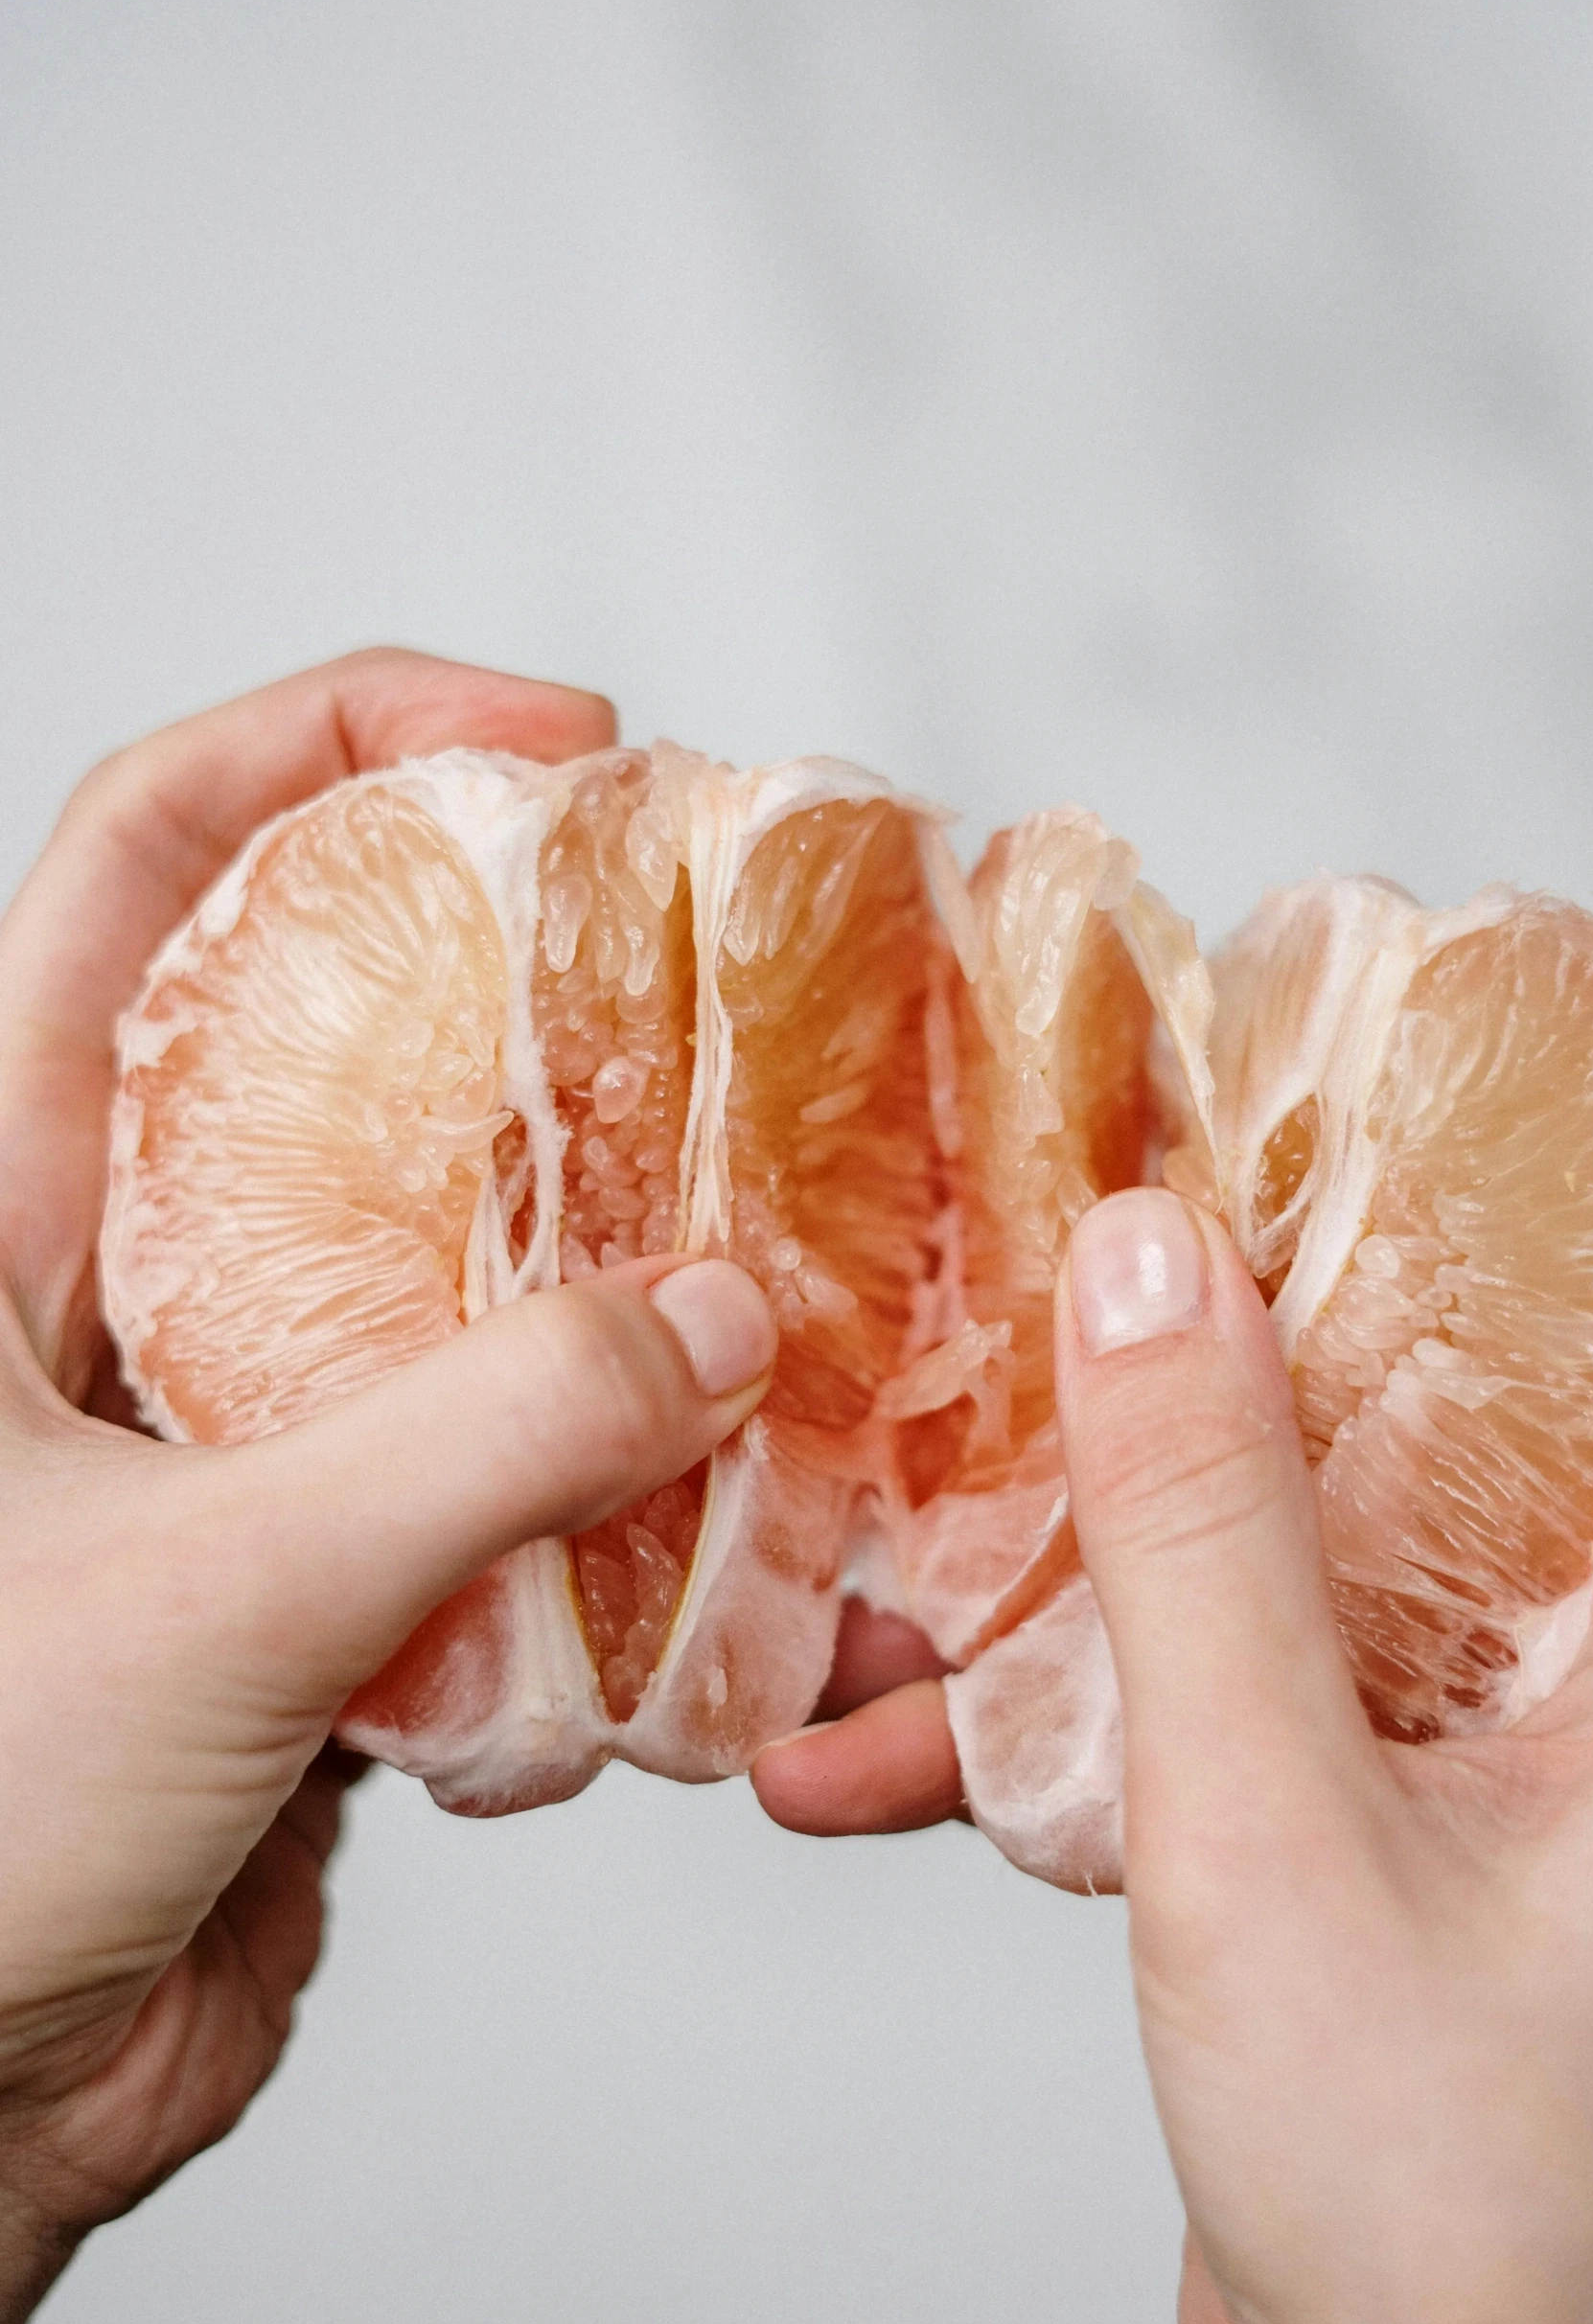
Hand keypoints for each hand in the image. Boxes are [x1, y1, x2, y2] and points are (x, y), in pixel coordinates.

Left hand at [0, 652, 776, 2323]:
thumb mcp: (212, 1588)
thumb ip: (480, 1443)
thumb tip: (718, 1320)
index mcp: (10, 1214)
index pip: (142, 867)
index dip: (326, 740)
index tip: (540, 736)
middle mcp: (136, 1294)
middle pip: (347, 1044)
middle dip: (536, 991)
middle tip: (726, 980)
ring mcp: (251, 1434)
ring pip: (460, 1277)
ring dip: (617, 1270)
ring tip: (783, 1245)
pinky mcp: (348, 1582)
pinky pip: (520, 1481)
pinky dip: (633, 1489)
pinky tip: (749, 1506)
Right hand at [765, 972, 1592, 2323]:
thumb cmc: (1470, 2235)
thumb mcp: (1283, 1848)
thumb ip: (1209, 1538)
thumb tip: (1162, 1259)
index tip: (1537, 977)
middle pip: (1582, 1327)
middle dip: (1388, 1217)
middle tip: (1208, 1134)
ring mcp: (1548, 1731)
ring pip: (1395, 1488)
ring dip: (1190, 1460)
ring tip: (989, 1422)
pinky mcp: (1427, 1813)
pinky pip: (1282, 1652)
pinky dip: (1112, 1665)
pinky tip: (901, 1742)